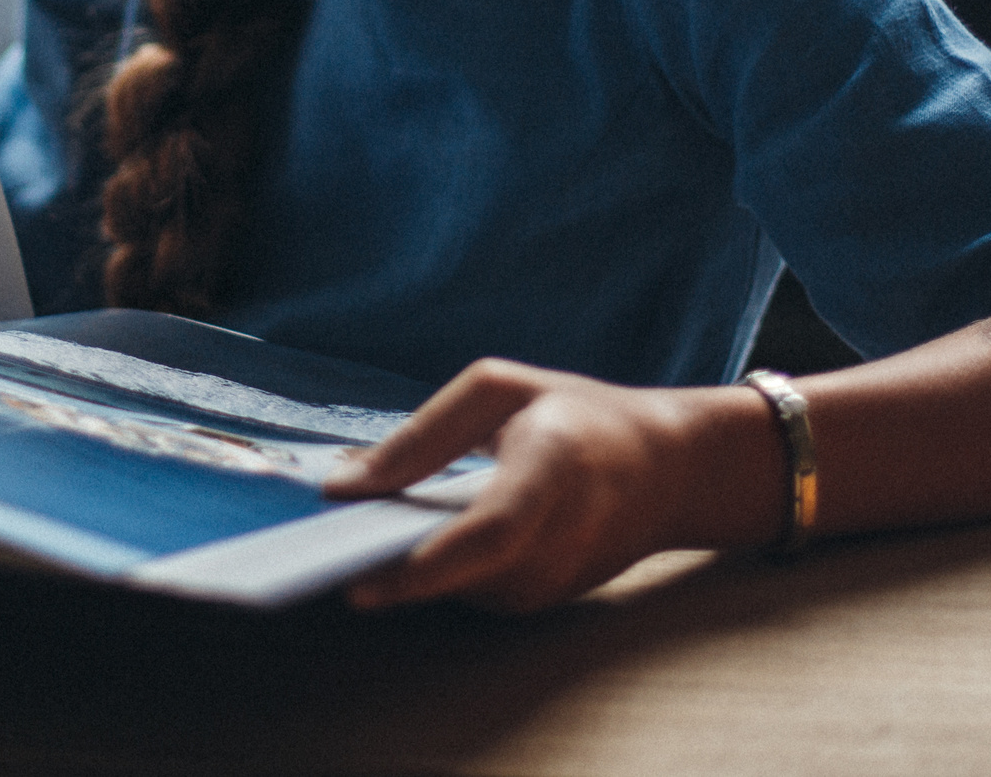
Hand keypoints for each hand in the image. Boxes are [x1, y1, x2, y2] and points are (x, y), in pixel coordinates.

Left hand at [322, 358, 776, 614]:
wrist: (669, 471)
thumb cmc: (578, 414)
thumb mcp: (500, 390)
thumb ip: (424, 434)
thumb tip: (345, 486)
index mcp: (555, 466)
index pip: (489, 534)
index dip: (424, 566)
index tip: (358, 585)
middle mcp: (560, 537)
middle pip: (461, 573)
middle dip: (388, 567)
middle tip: (321, 552)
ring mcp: (555, 580)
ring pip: (457, 586)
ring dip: (408, 561)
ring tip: (370, 526)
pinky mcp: (545, 601)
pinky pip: (471, 589)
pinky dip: (437, 565)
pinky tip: (421, 532)